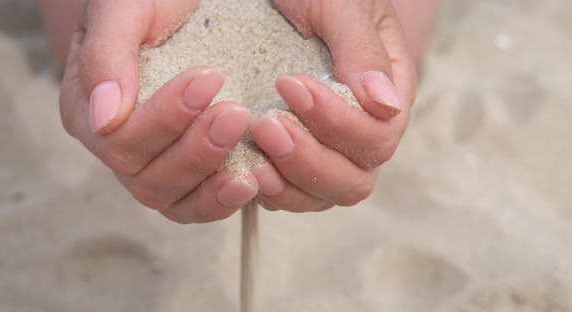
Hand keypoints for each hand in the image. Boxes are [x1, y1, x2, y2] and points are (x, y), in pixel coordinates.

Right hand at [59, 0, 257, 222]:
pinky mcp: (188, 177)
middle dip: (196, 151)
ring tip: (251, 163)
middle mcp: (117, 150)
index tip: (210, 80)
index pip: (119, 140)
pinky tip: (252, 182)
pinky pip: (197, 206)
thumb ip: (106, 55)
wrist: (178, 10)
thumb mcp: (123, 10)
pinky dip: (222, 201)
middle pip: (147, 179)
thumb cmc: (147, 4)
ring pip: (172, 201)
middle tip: (237, 114)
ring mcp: (153, 167)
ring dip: (211, 184)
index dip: (165, 119)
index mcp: (87, 113)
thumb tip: (104, 118)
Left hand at [250, 0, 416, 211]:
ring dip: (289, 185)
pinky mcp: (297, 159)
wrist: (288, 1)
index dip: (336, 122)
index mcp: (387, 94)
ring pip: (325, 196)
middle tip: (266, 126)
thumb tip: (383, 103)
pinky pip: (294, 194)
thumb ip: (362, 50)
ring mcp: (330, 150)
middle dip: (310, 160)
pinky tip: (247, 170)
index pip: (378, 134)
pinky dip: (272, 191)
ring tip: (254, 162)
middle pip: (355, 178)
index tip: (288, 84)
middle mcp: (364, 131)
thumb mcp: (341, 5)